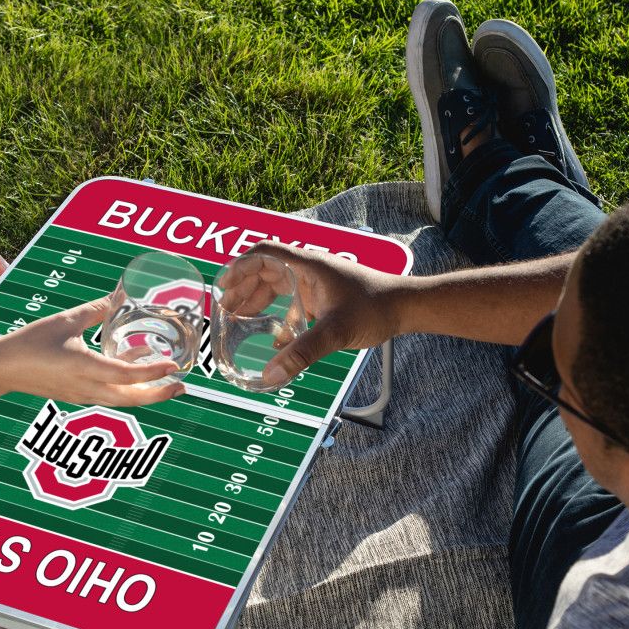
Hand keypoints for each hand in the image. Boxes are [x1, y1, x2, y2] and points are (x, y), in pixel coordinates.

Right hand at [0, 294, 184, 406]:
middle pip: (131, 398)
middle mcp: (86, 388)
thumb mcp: (66, 321)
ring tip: (168, 380)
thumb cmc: (31, 342)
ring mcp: (82, 396)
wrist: (1, 369)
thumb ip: (97, 310)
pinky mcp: (78, 396)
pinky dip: (127, 387)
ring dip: (145, 392)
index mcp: (84, 368)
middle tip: (182, 386)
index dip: (152, 372)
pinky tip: (134, 369)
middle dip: (160, 394)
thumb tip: (120, 295)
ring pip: (122, 399)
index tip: (173, 366)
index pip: (126, 375)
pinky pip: (109, 395)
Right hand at [234, 242, 404, 385]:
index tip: (223, 286)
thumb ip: (302, 353)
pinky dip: (279, 316)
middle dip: (243, 288)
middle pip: (266, 271)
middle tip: (224, 309)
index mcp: (308, 265)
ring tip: (238, 319)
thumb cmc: (375, 307)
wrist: (406, 306)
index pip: (264, 253)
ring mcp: (317, 283)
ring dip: (258, 300)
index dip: (239, 267)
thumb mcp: (335, 332)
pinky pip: (293, 302)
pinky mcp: (324, 298)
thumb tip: (270, 374)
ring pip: (278, 286)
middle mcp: (309, 270)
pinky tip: (274, 339)